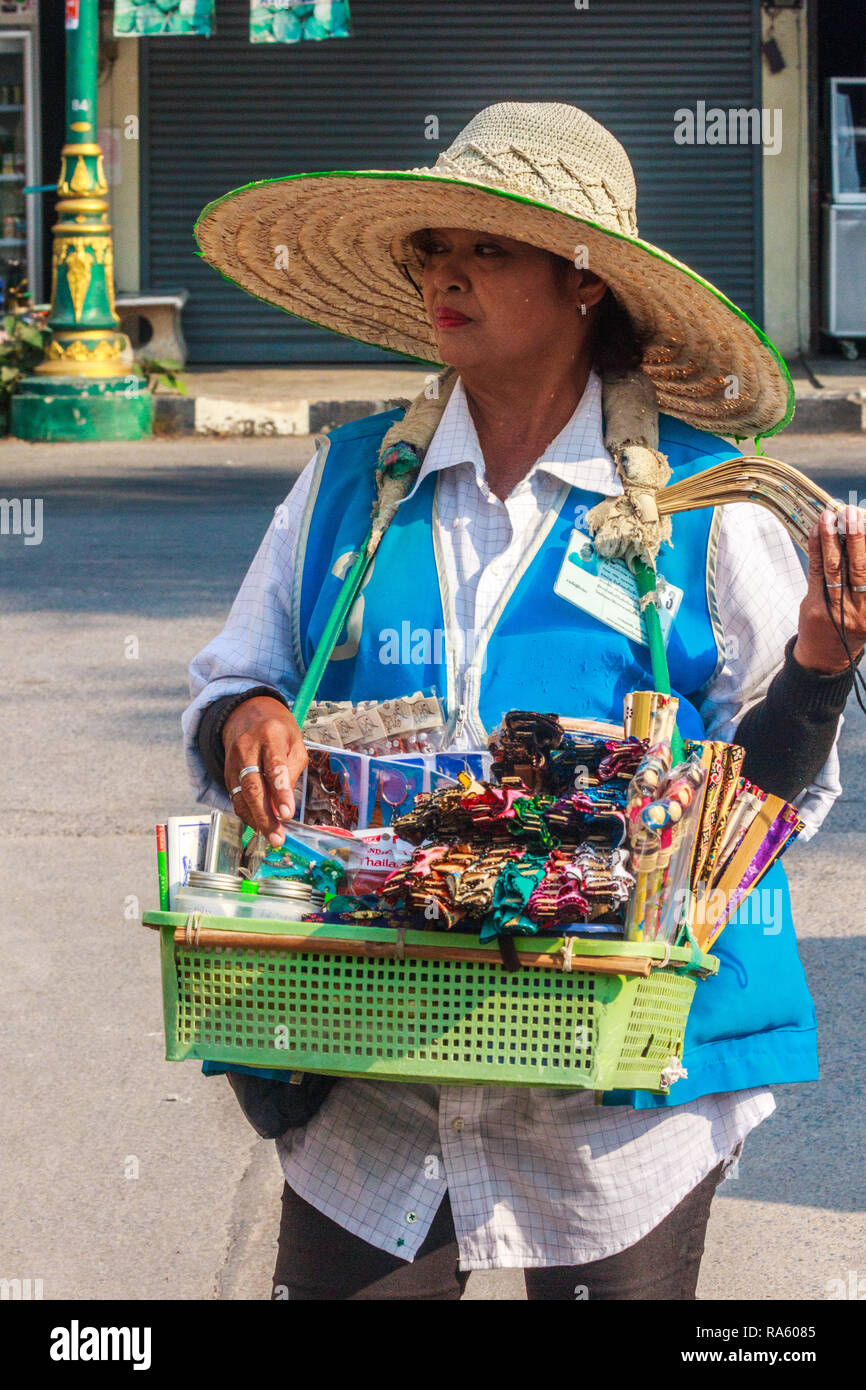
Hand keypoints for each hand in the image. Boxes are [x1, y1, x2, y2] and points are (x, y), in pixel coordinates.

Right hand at [222, 696, 307, 846]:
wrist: (245, 712)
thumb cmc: (277, 729)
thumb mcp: (294, 741)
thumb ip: (292, 771)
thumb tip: (284, 803)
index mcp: (270, 735)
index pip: (274, 766)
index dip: (280, 792)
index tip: (287, 813)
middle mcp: (247, 747)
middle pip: (253, 786)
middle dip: (265, 816)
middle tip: (278, 836)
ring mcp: (233, 760)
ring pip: (240, 795)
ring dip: (255, 820)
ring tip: (271, 836)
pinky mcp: (226, 771)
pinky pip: (235, 796)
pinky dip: (246, 813)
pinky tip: (258, 824)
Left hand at [793, 507, 865, 673]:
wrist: (826, 658)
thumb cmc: (852, 627)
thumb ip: (865, 582)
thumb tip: (860, 543)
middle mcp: (860, 609)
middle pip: (860, 567)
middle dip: (856, 537)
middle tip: (852, 513)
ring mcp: (835, 608)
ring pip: (834, 568)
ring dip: (831, 539)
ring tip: (830, 516)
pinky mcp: (814, 605)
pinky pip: (816, 572)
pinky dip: (816, 549)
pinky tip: (816, 532)